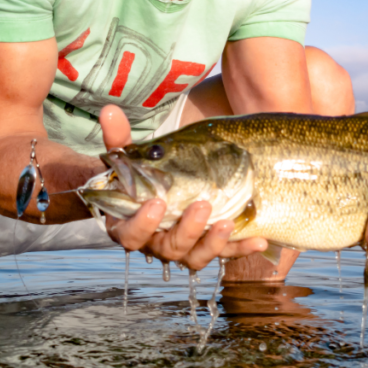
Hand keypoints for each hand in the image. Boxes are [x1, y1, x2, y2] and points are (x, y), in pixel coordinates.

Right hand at [98, 105, 267, 270]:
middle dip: (187, 230)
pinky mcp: (209, 247)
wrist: (166, 184)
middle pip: (169, 248)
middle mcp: (157, 242)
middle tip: (202, 205)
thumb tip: (108, 110)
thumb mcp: (130, 157)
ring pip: (195, 257)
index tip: (157, 204)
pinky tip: (259, 240)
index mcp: (130, 226)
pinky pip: (225, 253)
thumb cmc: (141, 175)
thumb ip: (117, 139)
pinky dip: (240, 248)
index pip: (130, 235)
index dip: (142, 224)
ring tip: (228, 221)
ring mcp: (185, 247)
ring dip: (212, 242)